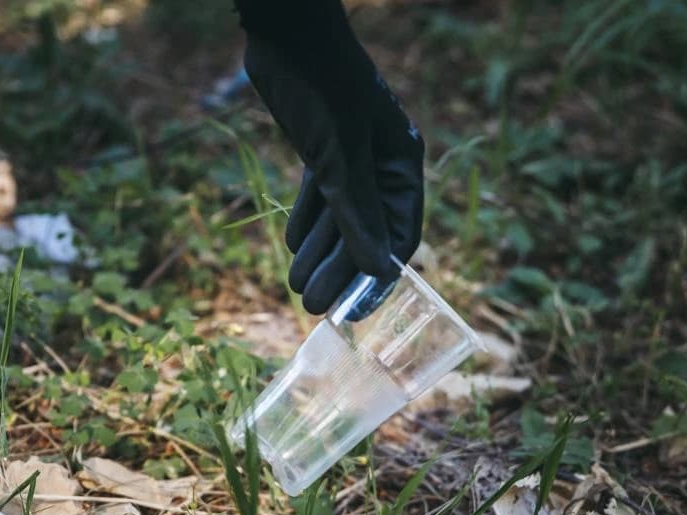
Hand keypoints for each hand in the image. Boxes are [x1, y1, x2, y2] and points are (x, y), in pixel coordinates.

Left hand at [244, 29, 423, 314]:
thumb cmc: (322, 86)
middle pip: (365, 233)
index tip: (355, 311)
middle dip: (339, 271)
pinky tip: (292, 247)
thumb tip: (377, 271)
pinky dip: (307, 222)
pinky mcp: (323, 147)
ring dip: (318, 253)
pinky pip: (321, 196)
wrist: (285, 31)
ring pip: (339, 218)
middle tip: (313, 307)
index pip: (399, 235)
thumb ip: (356, 213)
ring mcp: (353, 155)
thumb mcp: (339, 155)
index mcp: (401, 162)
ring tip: (296, 286)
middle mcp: (383, 163)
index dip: (377, 276)